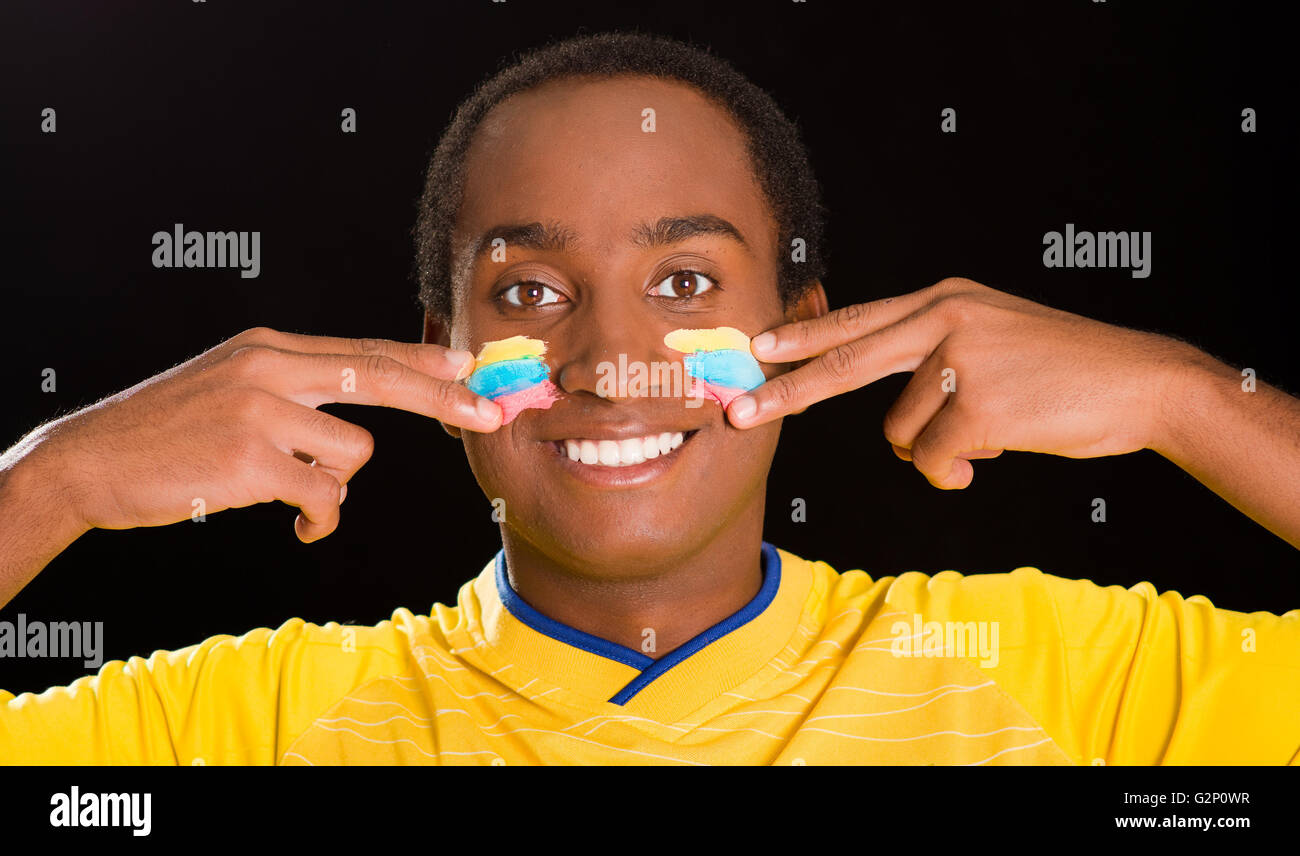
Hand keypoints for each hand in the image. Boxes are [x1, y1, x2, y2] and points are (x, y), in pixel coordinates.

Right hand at [4, 327, 501, 541]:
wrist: (89, 460)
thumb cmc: (166, 431)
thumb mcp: (230, 385)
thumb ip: (293, 389)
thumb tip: (355, 417)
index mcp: (269, 348)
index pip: (363, 350)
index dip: (422, 360)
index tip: (469, 366)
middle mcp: (270, 369)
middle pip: (380, 378)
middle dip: (443, 398)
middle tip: (489, 414)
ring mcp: (260, 412)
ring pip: (354, 453)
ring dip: (335, 484)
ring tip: (295, 493)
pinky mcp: (251, 460)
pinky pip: (325, 496)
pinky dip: (320, 517)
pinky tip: (296, 522)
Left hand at [726, 277, 1195, 488]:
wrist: (1139, 382)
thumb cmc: (1061, 372)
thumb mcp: (991, 341)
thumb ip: (932, 363)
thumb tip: (889, 429)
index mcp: (945, 299)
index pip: (856, 322)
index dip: (802, 339)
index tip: (755, 349)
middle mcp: (945, 318)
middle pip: (845, 364)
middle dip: (786, 393)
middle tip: (739, 414)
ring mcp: (961, 358)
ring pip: (898, 432)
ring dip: (932, 449)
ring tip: (988, 432)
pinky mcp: (979, 402)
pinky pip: (932, 459)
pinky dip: (956, 470)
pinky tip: (996, 450)